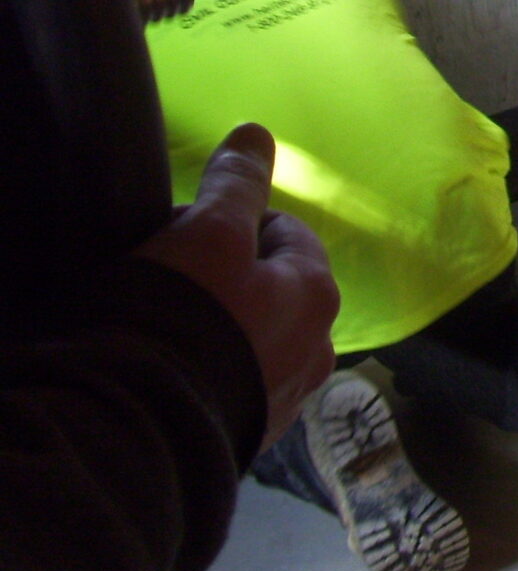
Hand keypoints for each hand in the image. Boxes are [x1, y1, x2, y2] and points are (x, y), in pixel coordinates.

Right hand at [136, 123, 338, 446]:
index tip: (190, 235)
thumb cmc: (184, 317)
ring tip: (174, 332)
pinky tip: (177, 373)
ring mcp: (287, 398)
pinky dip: (215, 373)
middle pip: (276, 290)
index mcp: (318, 293)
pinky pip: (238, 386)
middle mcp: (319, 347)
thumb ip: (236, 183)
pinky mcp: (251, 436)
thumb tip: (256, 133)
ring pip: (261, 340)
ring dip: (228, 329)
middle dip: (234, 279)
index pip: (285, 234)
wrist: (144, 431)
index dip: (235, 225)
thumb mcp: (209, 233)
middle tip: (177, 281)